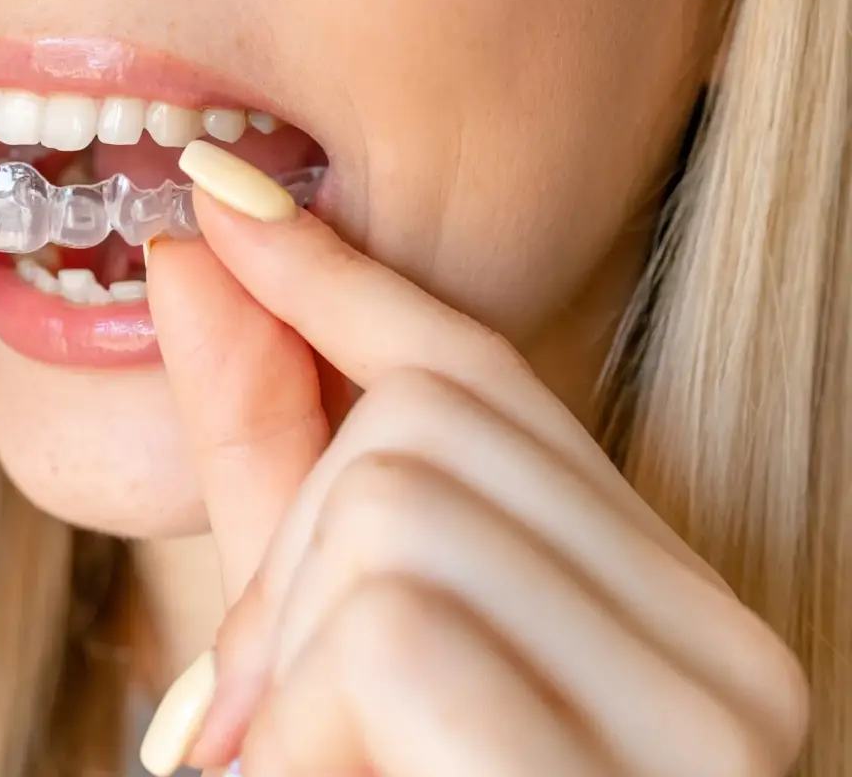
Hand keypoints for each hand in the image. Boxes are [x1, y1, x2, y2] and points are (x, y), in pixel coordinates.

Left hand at [141, 142, 809, 775]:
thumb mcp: (301, 641)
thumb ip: (264, 457)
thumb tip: (193, 247)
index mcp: (663, 609)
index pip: (484, 376)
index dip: (336, 281)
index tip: (226, 199)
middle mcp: (726, 642)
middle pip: (421, 423)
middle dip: (282, 561)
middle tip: (263, 721)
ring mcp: (709, 707)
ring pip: (394, 506)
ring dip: (284, 655)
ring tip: (304, 766)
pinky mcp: (651, 763)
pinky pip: (396, 627)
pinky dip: (302, 724)